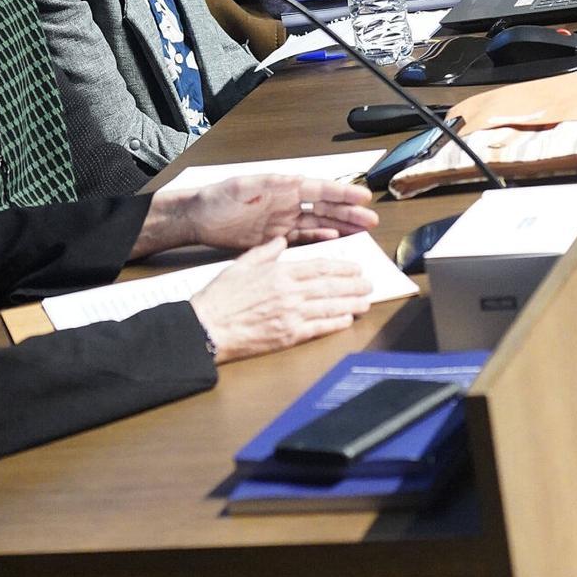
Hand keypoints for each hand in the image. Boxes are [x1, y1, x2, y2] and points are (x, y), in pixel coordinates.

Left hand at [135, 174, 377, 257]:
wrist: (199, 219)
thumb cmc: (218, 199)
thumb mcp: (243, 187)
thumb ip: (269, 184)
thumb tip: (295, 178)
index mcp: (283, 187)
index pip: (319, 189)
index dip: (343, 193)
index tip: (363, 196)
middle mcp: (287, 202)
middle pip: (325, 207)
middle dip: (349, 213)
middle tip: (371, 219)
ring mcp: (283, 219)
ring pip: (319, 222)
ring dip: (340, 226)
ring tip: (362, 231)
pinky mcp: (275, 236)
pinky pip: (303, 237)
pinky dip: (320, 239)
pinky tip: (334, 241)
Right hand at [190, 237, 372, 361]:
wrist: (208, 327)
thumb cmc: (220, 297)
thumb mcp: (241, 264)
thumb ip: (265, 252)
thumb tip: (281, 240)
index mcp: (280, 272)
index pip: (320, 267)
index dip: (342, 267)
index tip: (355, 268)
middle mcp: (290, 292)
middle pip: (331, 286)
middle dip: (353, 285)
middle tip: (368, 284)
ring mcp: (291, 315)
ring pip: (330, 307)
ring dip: (351, 304)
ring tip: (366, 301)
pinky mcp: (288, 336)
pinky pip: (319, 328)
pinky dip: (336, 324)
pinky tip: (347, 320)